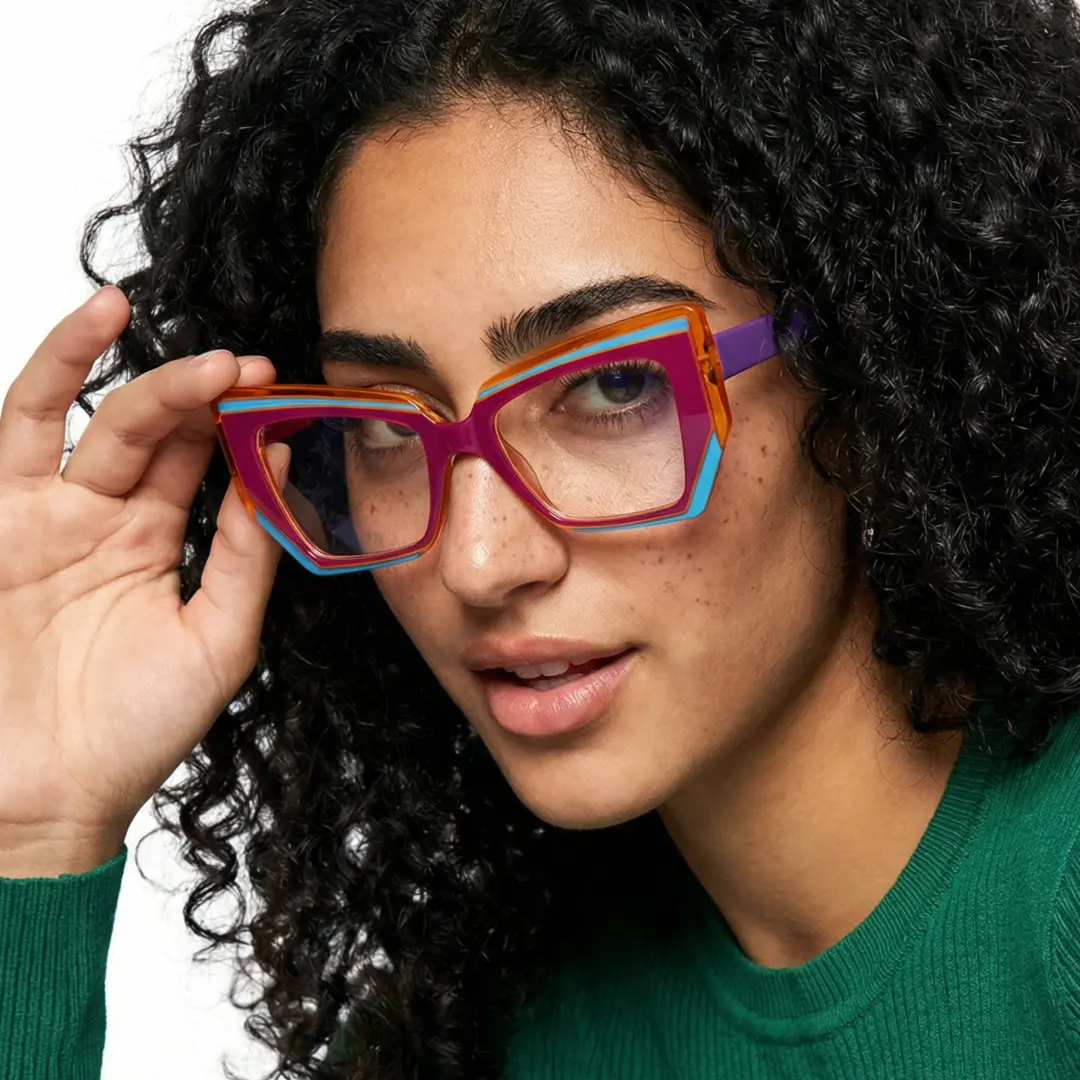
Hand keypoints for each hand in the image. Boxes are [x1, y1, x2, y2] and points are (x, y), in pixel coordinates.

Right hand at [0, 287, 281, 866]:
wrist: (46, 797)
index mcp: (158, 544)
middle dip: (203, 394)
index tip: (281, 393)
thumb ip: (246, 555)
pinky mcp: (1, 518)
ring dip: (139, 369)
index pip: (203, 462)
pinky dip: (55, 370)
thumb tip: (281, 470)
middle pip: (159, 432)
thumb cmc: (133, 731)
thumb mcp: (218, 638)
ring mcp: (49, 514)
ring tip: (193, 341)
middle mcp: (106, 520)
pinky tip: (95, 324)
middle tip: (248, 369)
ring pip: (96, 417)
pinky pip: (22, 426)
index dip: (240, 425)